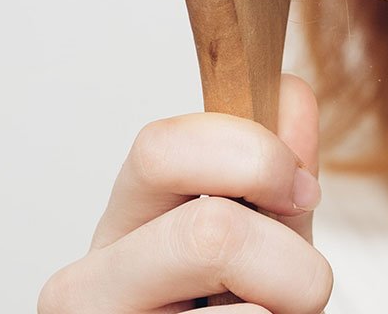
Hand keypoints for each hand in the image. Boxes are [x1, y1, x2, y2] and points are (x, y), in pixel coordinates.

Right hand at [38, 73, 332, 312]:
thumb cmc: (233, 311)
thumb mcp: (267, 232)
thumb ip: (278, 171)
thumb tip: (293, 95)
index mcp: (125, 222)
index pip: (161, 146)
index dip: (255, 155)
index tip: (298, 187)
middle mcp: (89, 284)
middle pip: (208, 232)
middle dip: (288, 256)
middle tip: (297, 283)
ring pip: (240, 309)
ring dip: (288, 311)